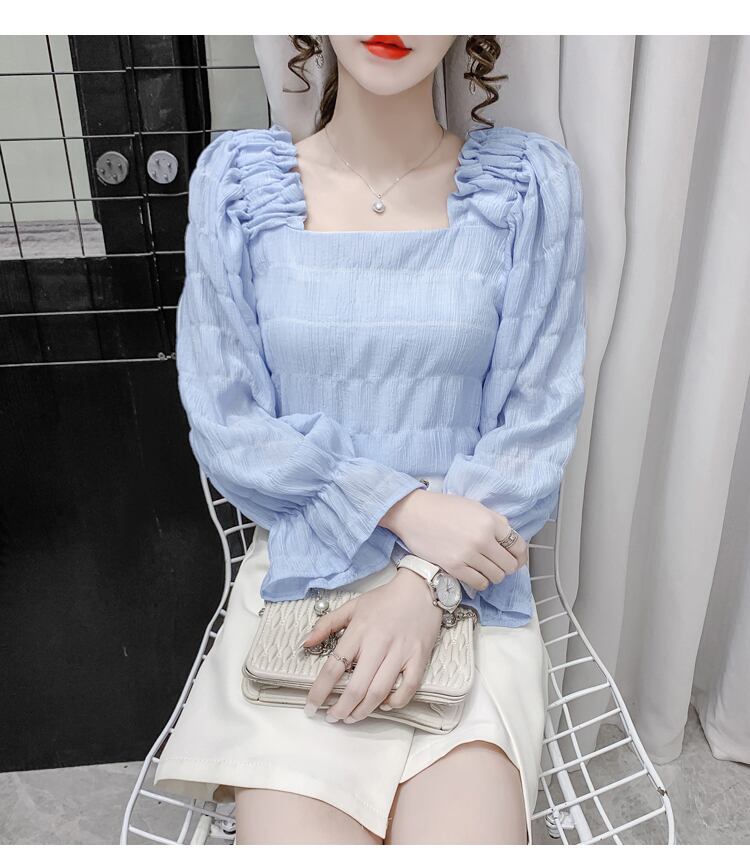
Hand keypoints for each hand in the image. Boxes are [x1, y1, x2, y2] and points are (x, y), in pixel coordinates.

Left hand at [301, 568, 442, 722]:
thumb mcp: (351, 605)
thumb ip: (326, 624)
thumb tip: (306, 643)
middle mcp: (378, 644)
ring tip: (352, 717)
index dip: (319, 692)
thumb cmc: (384, 599)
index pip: (333, 668)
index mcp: (358, 631)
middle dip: (341, 709)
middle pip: (356, 688)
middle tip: (332, 717)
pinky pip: (408, 688)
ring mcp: (400, 652)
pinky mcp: (419, 657)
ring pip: (379, 692)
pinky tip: (384, 705)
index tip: (311, 707)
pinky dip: (395, 702)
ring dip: (363, 711)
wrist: (420, 588)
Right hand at [380, 489, 527, 592]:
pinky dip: (481, 581)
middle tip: (499, 564)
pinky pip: (479, 583)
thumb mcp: (475, 507)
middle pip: (509, 565)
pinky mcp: (455, 567)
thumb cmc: (443, 508)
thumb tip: (510, 539)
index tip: (517, 559)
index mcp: (490, 521)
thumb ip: (495, 521)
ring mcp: (468, 555)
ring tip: (485, 568)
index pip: (519, 546)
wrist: (414, 513)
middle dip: (507, 566)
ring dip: (494, 575)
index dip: (521, 556)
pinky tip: (475, 573)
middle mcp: (482, 539)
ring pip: (496, 576)